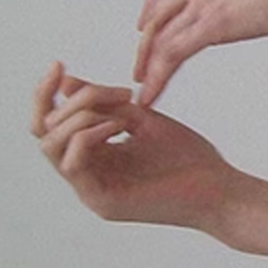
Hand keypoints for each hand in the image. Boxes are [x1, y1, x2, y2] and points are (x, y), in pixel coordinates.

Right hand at [33, 63, 233, 227]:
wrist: (222, 189)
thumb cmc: (191, 158)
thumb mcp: (144, 119)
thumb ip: (105, 104)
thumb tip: (65, 81)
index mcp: (94, 155)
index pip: (50, 124)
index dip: (46, 93)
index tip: (60, 64)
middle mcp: (87, 174)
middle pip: (45, 132)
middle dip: (73, 101)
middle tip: (117, 93)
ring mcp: (92, 190)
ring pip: (52, 146)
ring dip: (79, 117)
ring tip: (120, 111)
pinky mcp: (103, 202)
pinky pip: (74, 164)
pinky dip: (87, 136)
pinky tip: (117, 127)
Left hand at [134, 0, 267, 106]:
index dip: (159, 3)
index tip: (154, 19)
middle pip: (159, 8)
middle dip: (147, 37)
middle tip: (142, 58)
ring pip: (159, 35)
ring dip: (147, 63)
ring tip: (143, 85)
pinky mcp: (210, 24)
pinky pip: (171, 54)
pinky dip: (157, 77)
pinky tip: (152, 93)